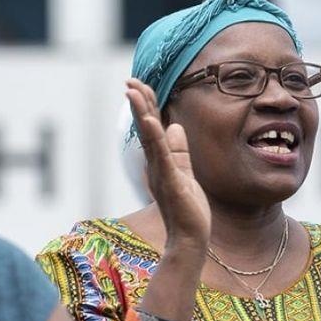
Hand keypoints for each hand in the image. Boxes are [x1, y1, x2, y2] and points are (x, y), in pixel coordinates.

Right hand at [126, 78, 209, 252]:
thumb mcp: (186, 174)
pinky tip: (152, 121)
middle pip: (145, 127)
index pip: (152, 127)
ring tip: (133, 91)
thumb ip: (180, 152)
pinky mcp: (171, 183)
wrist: (190, 240)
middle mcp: (155, 165)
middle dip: (139, 102)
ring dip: (141, 113)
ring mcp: (161, 173)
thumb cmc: (188, 212)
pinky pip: (163, 157)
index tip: (139, 84)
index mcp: (160, 161)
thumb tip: (176, 127)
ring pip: (149, 138)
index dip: (146, 105)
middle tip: (129, 80)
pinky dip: (156, 139)